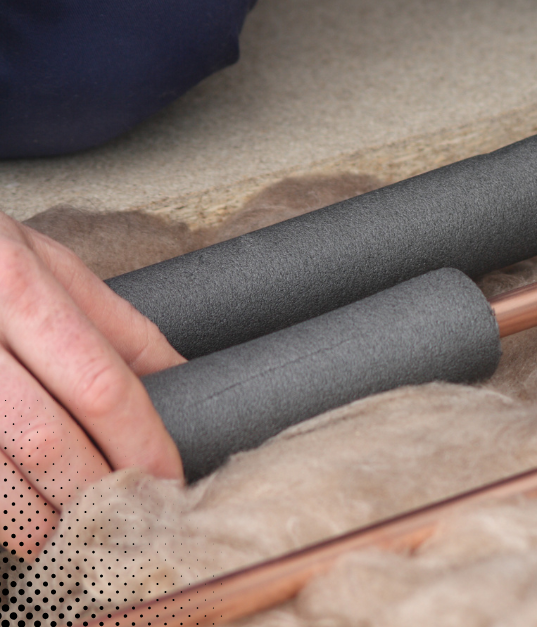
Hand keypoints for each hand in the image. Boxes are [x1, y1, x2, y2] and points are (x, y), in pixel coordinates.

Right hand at [0, 212, 183, 551]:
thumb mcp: (42, 259)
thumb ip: (113, 323)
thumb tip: (183, 376)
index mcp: (12, 280)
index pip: (98, 381)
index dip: (141, 441)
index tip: (168, 477)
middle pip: (45, 437)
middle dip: (95, 489)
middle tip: (130, 518)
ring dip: (39, 514)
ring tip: (74, 532)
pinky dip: (0, 509)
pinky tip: (21, 523)